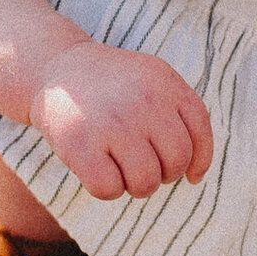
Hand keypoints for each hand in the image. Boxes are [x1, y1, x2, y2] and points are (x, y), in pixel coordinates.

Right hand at [27, 39, 214, 200]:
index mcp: (165, 82)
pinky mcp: (80, 144)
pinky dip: (106, 189)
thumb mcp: (152, 81)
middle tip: (143, 166)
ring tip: (120, 167)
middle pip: (176, 162)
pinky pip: (109, 190)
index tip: (189, 175)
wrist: (56, 66)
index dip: (199, 161)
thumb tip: (195, 177)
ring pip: (145, 182)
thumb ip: (180, 117)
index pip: (200, 132)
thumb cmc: (112, 86)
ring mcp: (112, 122)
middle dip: (163, 175)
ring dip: (135, 186)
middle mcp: (143, 101)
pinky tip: (97, 170)